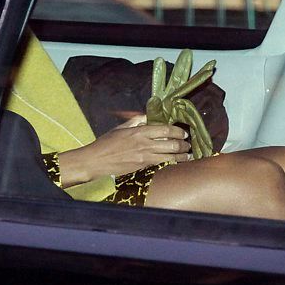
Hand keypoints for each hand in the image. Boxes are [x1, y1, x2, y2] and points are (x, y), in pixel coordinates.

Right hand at [57, 114, 190, 185]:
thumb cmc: (106, 143)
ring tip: (188, 155)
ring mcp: (144, 157)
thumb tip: (147, 117)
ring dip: (182, 155)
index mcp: (139, 132)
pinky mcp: (142, 167)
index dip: (177, 131)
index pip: (165, 129)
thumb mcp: (120, 128)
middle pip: (171, 143)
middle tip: (188, 144)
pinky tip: (176, 162)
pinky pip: (161, 163)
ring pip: (170, 156)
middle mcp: (144, 144)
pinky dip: (172, 162)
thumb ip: (135, 121)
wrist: (96, 160)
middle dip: (183, 144)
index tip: (183, 132)